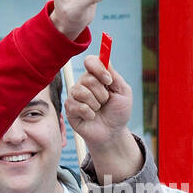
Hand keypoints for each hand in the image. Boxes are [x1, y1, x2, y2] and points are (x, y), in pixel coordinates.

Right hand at [65, 55, 141, 179]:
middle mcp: (84, 84)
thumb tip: (105, 59)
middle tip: (105, 101)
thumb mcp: (123, 92)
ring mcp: (75, 97)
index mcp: (96, 77)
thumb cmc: (118, 112)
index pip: (90, 61)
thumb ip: (114, 76)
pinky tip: (91, 117)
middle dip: (101, 93)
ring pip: (81, 92)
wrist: (112, 132)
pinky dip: (89, 113)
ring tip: (98, 110)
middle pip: (87, 78)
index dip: (98, 68)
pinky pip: (77, 106)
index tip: (109, 80)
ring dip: (95, 103)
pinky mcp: (70, 110)